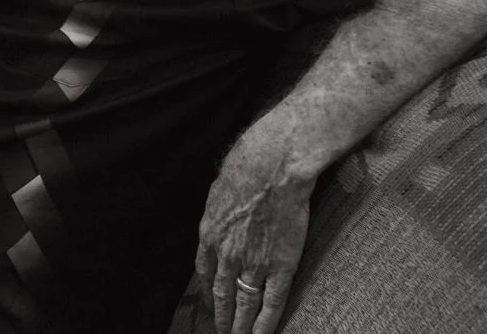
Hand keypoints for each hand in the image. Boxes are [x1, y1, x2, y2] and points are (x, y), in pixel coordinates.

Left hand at [195, 130, 314, 333]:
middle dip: (221, 316)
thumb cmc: (246, 170)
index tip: (211, 302)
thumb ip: (219, 212)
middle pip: (222, 294)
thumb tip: (223, 215)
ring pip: (245, 303)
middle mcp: (227, 254)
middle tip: (221, 332)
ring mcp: (254, 263)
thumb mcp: (218, 192)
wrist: (272, 169)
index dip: (208, 291)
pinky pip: (272, 301)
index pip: (205, 272)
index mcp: (209, 235)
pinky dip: (266, 322)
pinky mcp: (281, 266)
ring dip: (241, 325)